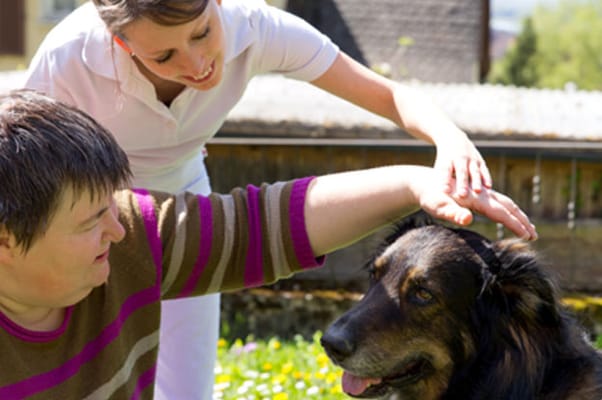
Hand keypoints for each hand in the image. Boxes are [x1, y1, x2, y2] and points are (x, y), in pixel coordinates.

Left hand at [411, 169, 536, 240]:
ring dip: (518, 215)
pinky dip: (509, 210)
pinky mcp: (477, 194)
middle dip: (522, 221)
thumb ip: (451, 213)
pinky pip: (498, 202)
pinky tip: (509, 217)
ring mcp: (481, 193)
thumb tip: (467, 219)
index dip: (515, 224)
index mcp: (477, 198)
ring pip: (505, 203)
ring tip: (528, 228)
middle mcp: (482, 194)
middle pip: (509, 207)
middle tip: (535, 236)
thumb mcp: (437, 206)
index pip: (501, 213)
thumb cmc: (430, 196)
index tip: (528, 236)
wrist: (424, 182)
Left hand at [434, 132, 491, 196]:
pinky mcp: (479, 160)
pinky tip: (488, 187)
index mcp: (446, 161)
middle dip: (462, 184)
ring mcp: (471, 158)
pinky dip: (486, 178)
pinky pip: (483, 170)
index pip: (445, 171)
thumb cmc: (444, 159)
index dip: (445, 181)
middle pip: (461, 172)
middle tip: (462, 195)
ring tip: (477, 192)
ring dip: (476, 181)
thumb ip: (440, 179)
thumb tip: (439, 196)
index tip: (444, 191)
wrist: (453, 138)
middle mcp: (459, 159)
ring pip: (474, 171)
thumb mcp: (439, 165)